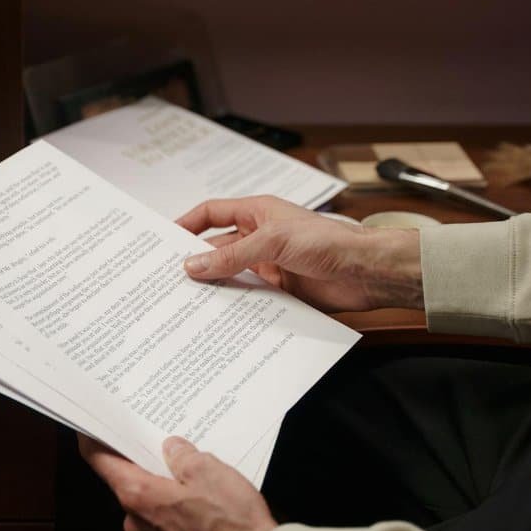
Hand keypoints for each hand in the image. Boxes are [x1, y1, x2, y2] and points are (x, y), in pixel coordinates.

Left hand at [79, 434, 276, 530]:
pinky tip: (202, 499)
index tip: (91, 427)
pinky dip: (176, 506)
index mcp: (138, 496)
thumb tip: (172, 448)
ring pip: (149, 501)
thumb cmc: (232, 522)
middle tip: (159, 441)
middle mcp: (138, 521)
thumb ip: (181, 454)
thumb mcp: (206, 468)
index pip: (100, 462)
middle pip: (126, 480)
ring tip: (194, 472)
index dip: (93, 440)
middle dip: (141, 460)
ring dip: (164, 485)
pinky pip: (165, 519)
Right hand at [177, 195, 423, 311]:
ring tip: (186, 302)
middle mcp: (260, 238)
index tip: (163, 240)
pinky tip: (219, 317)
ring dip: (213, 287)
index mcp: (257, 213)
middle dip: (195, 262)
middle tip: (168, 279)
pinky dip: (234, 307)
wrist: (367, 272)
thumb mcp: (273, 241)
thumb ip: (232, 255)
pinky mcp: (279, 291)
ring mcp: (268, 265)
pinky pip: (248, 299)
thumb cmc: (329, 242)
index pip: (212, 214)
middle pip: (217, 249)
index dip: (187, 224)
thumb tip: (193, 265)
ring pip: (230, 276)